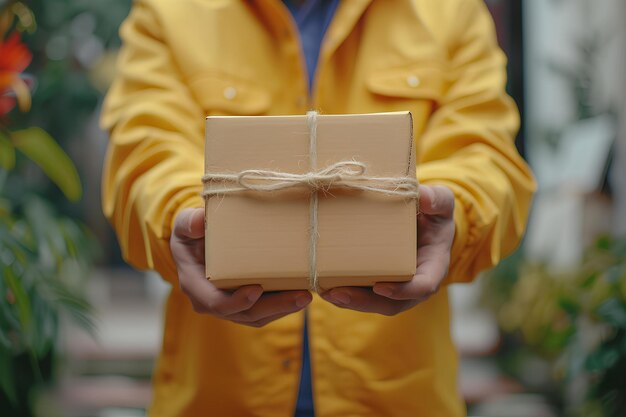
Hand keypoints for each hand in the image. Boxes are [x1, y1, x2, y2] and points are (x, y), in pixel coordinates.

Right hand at [171, 208, 311, 326]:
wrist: (195, 244)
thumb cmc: (190, 232)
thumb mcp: (184, 224)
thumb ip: (190, 223)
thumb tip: (201, 220)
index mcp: (195, 285)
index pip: (215, 302)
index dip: (237, 301)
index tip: (257, 290)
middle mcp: (211, 302)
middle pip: (245, 314)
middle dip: (274, 307)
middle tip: (301, 296)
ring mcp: (230, 306)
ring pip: (258, 316)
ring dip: (284, 309)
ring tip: (307, 296)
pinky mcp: (245, 304)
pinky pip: (265, 311)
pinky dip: (283, 305)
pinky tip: (302, 293)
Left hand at [321, 185, 454, 315]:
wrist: (426, 222)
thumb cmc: (434, 212)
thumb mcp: (441, 202)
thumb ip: (437, 200)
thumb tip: (424, 197)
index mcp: (433, 266)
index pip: (423, 286)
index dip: (403, 290)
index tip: (380, 286)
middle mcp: (414, 283)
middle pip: (391, 303)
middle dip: (363, 302)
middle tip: (338, 294)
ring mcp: (395, 286)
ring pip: (373, 303)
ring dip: (349, 301)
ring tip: (325, 292)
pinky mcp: (378, 283)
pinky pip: (362, 294)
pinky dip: (343, 293)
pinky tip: (322, 285)